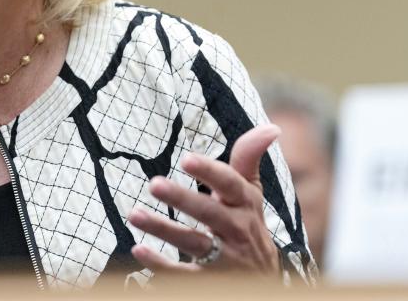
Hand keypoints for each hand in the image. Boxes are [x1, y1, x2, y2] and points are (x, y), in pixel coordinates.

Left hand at [128, 124, 280, 274]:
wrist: (263, 279)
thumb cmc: (248, 223)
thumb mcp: (251, 192)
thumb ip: (249, 158)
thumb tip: (272, 127)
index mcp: (245, 204)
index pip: (230, 184)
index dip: (210, 172)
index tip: (187, 159)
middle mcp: (237, 230)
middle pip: (210, 213)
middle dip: (183, 199)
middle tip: (154, 184)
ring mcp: (225, 258)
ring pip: (194, 243)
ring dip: (164, 230)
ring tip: (134, 215)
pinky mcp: (210, 281)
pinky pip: (184, 274)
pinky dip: (162, 265)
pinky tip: (139, 250)